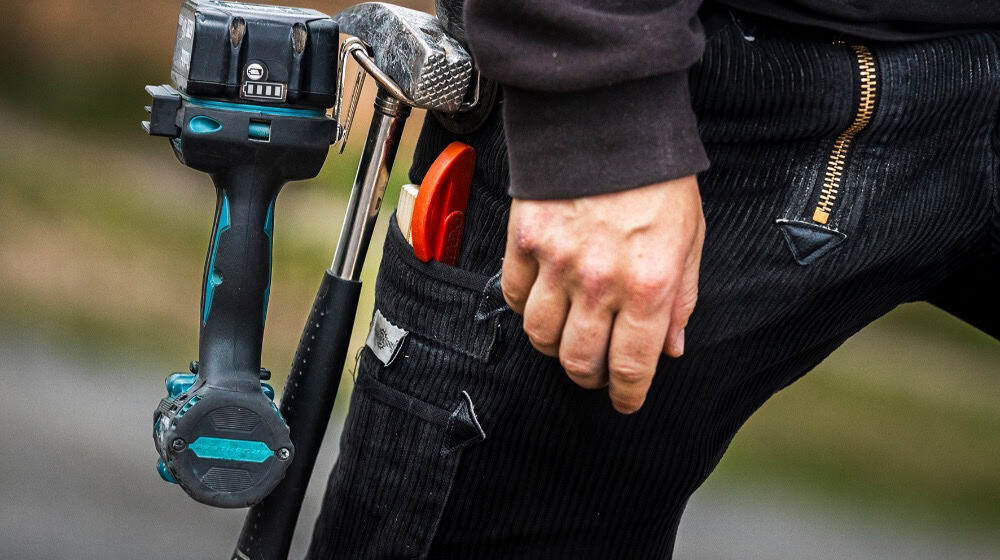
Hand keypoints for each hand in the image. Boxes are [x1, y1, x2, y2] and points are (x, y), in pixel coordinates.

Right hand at [502, 175, 704, 413]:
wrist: (609, 120)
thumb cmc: (656, 176)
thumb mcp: (689, 237)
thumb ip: (682, 297)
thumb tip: (671, 346)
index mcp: (649, 284)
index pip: (633, 365)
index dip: (628, 395)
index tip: (625, 401)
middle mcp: (600, 281)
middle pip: (579, 361)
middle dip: (589, 377)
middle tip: (595, 372)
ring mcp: (556, 262)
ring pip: (539, 336)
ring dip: (553, 346)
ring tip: (566, 335)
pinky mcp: (524, 241)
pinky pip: (511, 295)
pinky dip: (523, 306)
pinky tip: (539, 298)